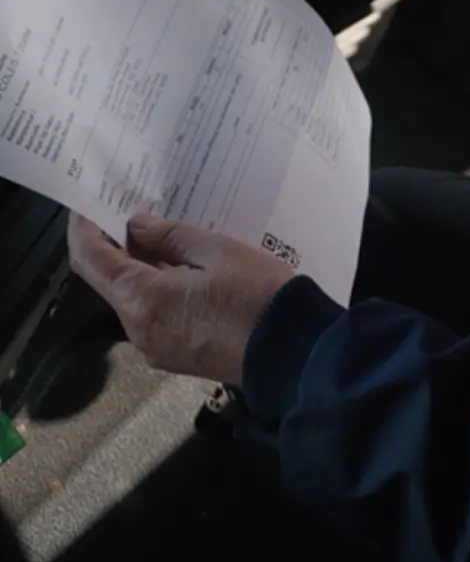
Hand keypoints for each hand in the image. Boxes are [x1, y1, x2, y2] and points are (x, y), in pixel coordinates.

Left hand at [67, 212, 294, 386]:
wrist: (292, 350)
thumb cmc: (259, 297)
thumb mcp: (219, 251)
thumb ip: (172, 236)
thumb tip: (138, 226)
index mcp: (145, 301)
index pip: (93, 260)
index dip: (85, 229)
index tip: (87, 205)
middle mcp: (140, 330)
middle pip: (109, 281)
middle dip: (115, 245)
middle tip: (130, 211)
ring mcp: (156, 348)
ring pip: (132, 299)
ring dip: (139, 267)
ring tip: (161, 235)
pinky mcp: (175, 355)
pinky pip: (153, 315)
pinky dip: (156, 288)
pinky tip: (179, 268)